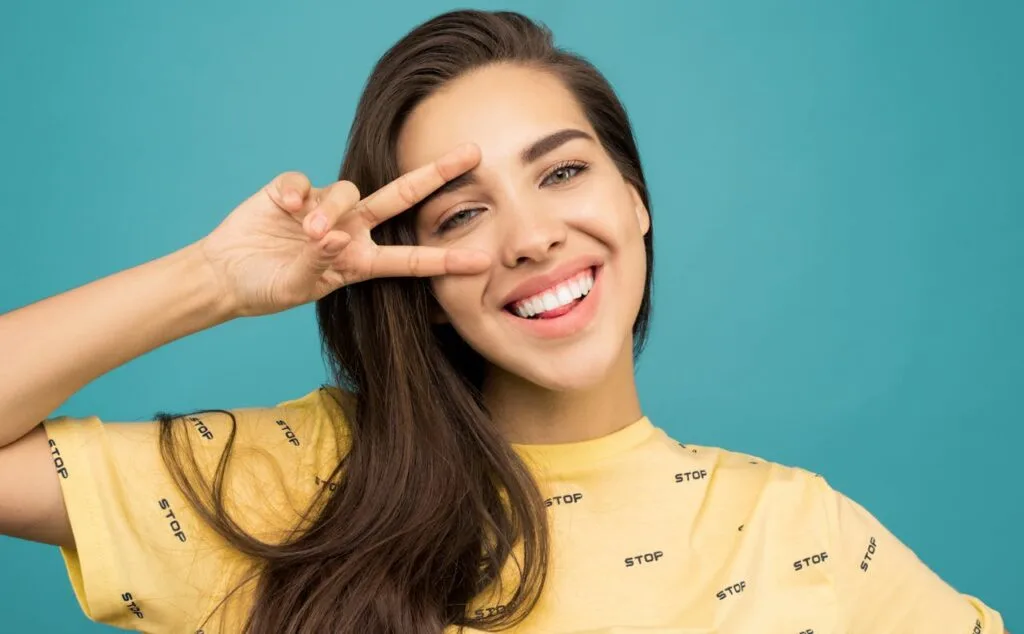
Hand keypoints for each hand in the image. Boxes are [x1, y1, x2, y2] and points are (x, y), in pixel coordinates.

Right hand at [197, 143, 489, 317]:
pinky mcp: (290, 190)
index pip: (411, 259)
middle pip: (400, 197)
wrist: (224, 276)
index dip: (445, 260)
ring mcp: (322, 206)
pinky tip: (285, 208)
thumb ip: (318, 263)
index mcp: (361, 261)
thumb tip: (334, 236)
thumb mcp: (298, 287)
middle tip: (473, 153)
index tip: (483, 261)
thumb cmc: (267, 287)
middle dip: (436, 174)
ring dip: (331, 210)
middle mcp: (350, 228)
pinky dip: (296, 193)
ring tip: (308, 232)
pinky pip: (302, 181)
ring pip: (345, 192)